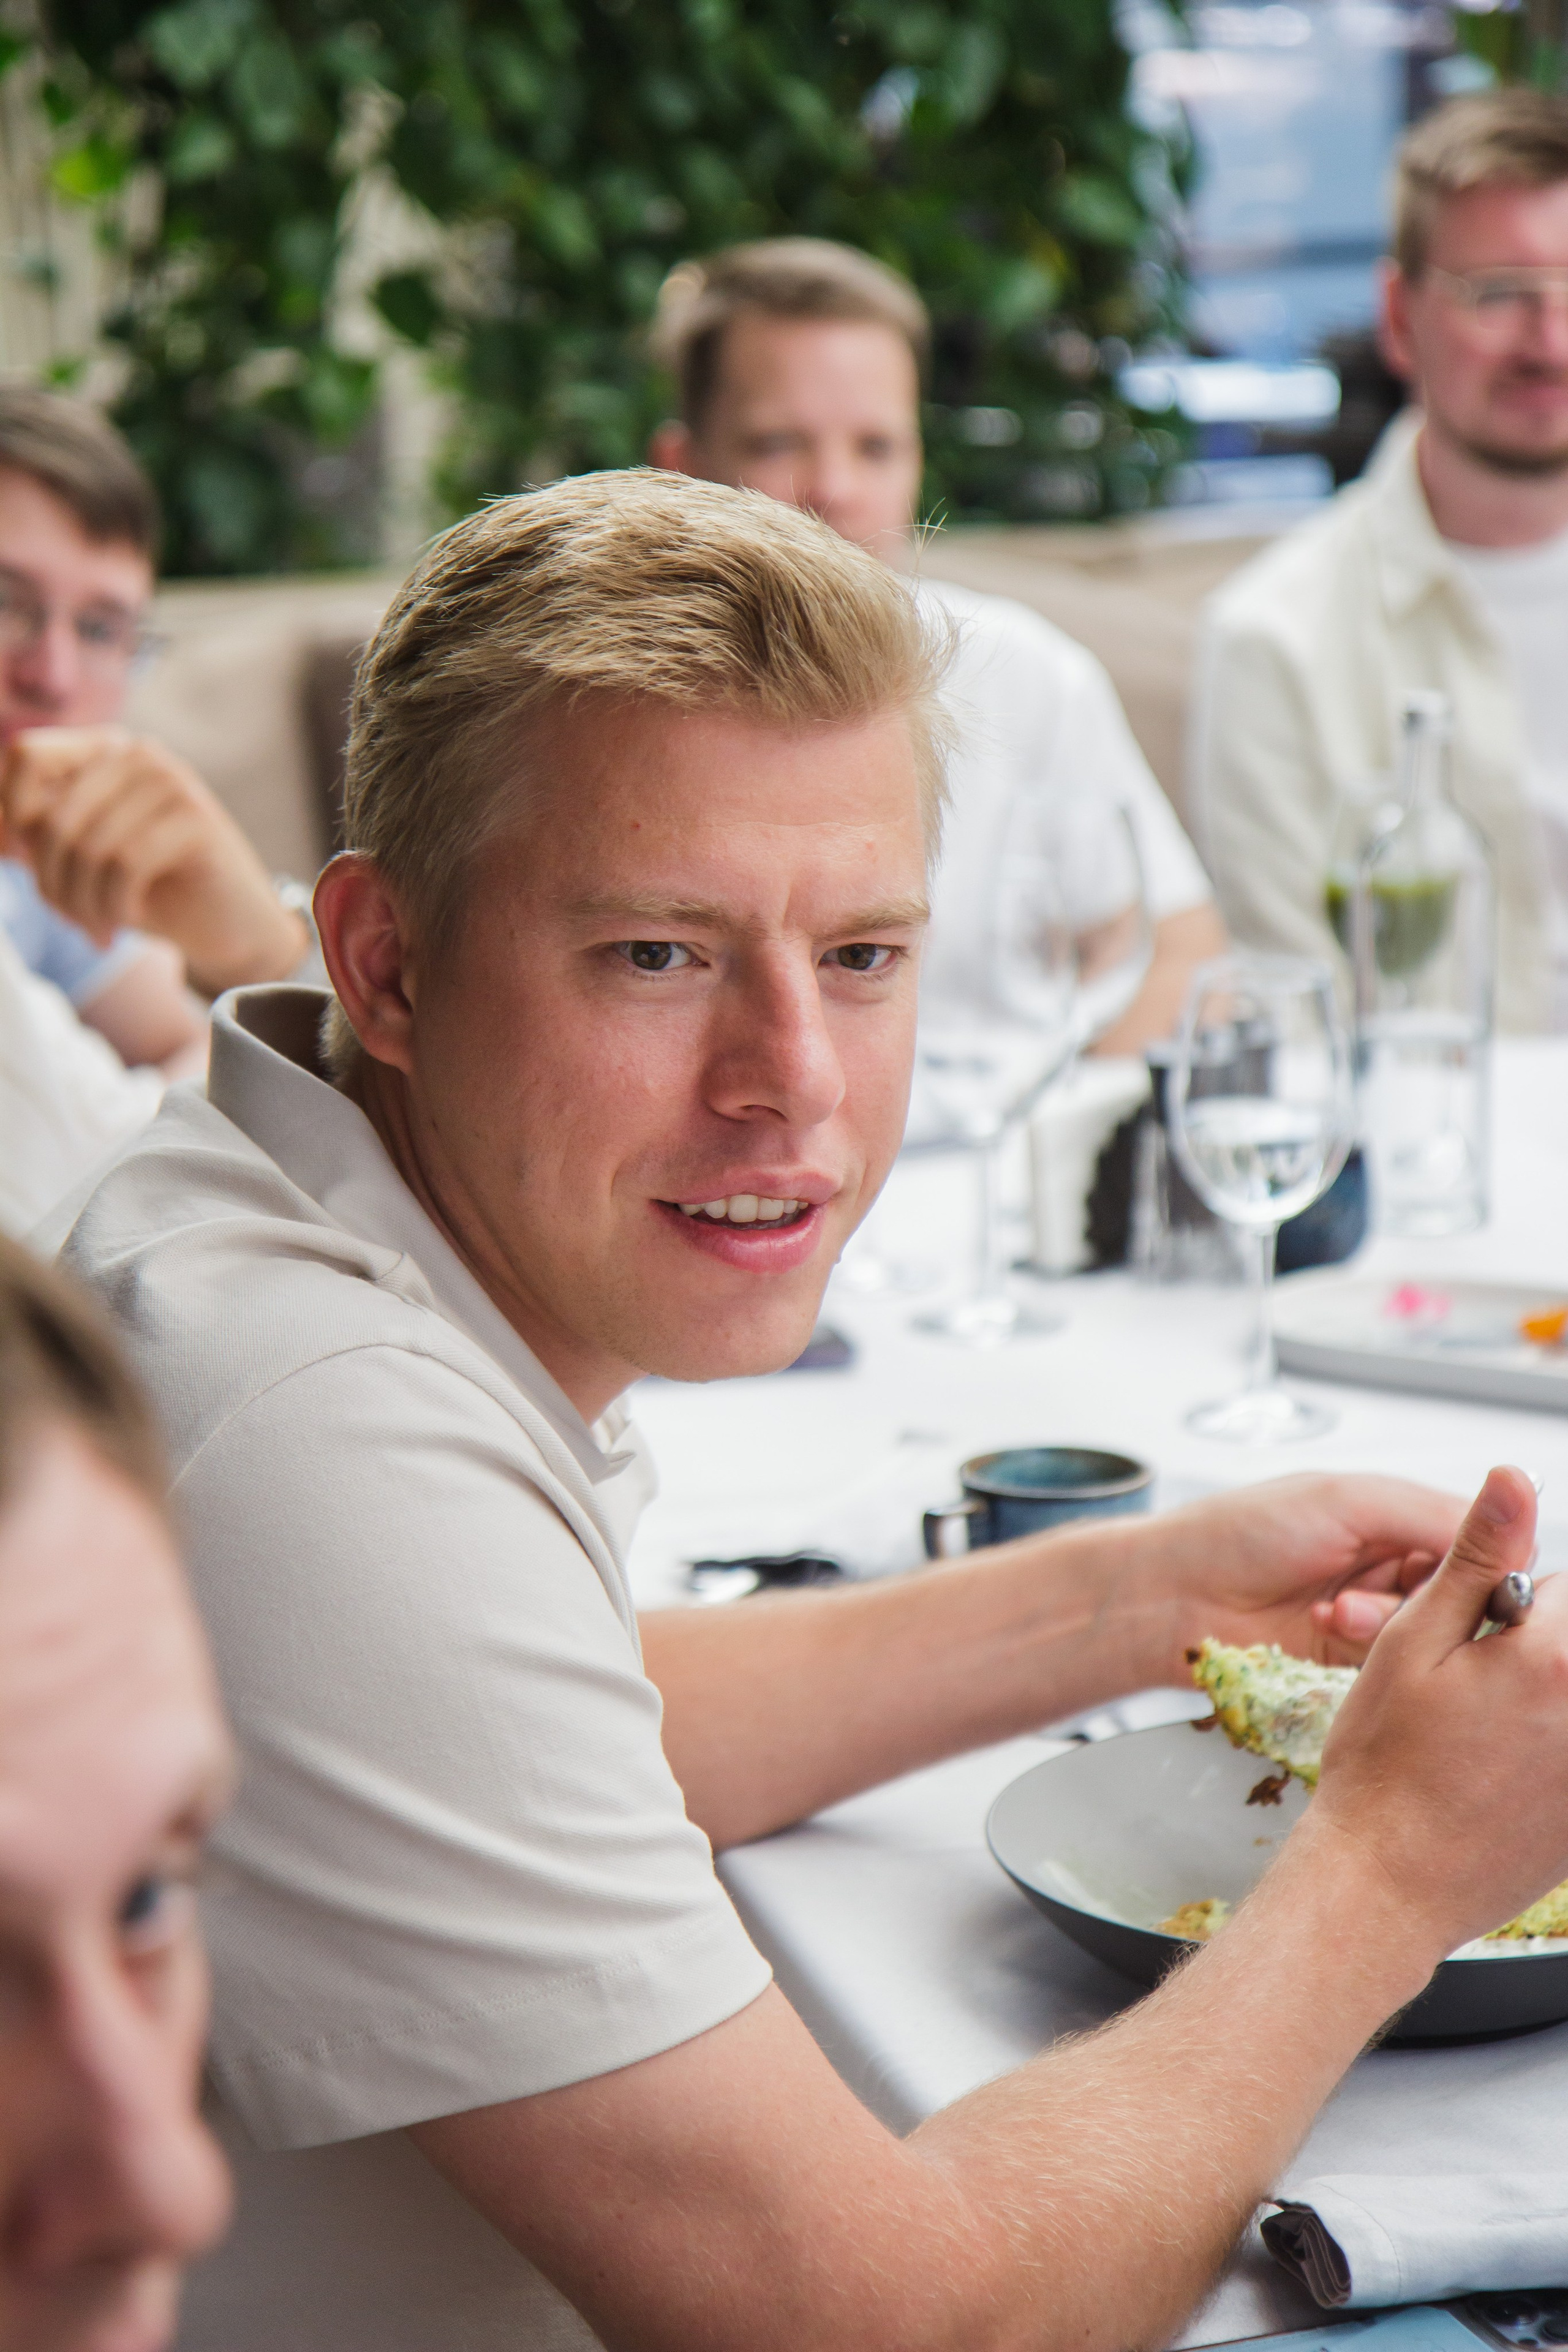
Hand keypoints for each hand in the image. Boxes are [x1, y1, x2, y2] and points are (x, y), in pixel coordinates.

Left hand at [1, 725, 307, 995]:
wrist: (229, 927)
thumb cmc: (152, 890)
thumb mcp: (83, 856)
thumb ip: (38, 833)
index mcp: (104, 751)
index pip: (27, 756)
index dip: (11, 815)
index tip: (26, 864)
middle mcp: (138, 753)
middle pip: (52, 816)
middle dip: (51, 882)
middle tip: (70, 919)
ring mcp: (171, 781)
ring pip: (87, 847)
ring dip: (82, 904)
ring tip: (97, 927)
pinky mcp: (196, 818)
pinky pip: (124, 866)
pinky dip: (115, 906)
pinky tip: (127, 922)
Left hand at [1134, 1472, 1463, 1682]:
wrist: (1174, 1595)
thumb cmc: (1240, 1531)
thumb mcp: (1342, 1501)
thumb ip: (1424, 1513)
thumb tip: (1502, 1525)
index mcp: (1392, 1515)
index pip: (1473, 1538)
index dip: (1482, 1558)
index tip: (1481, 1574)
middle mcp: (1388, 1563)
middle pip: (1458, 1590)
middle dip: (1425, 1594)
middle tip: (1387, 1591)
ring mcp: (1372, 1613)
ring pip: (1428, 1629)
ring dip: (1387, 1621)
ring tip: (1337, 1609)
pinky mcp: (1353, 1659)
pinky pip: (1395, 1661)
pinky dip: (1366, 1645)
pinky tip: (1324, 1626)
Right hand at [1313, 1465, 1567, 1955]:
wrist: (1386, 1882)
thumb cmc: (1385, 1768)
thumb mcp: (1414, 1640)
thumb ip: (1477, 1555)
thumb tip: (1514, 1479)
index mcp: (1556, 1658)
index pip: (1565, 1581)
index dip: (1512, 1598)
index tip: (1478, 1631)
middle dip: (1537, 1641)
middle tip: (1481, 1685)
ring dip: (1543, 1692)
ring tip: (1489, 1734)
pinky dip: (1546, 1745)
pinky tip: (1502, 1775)